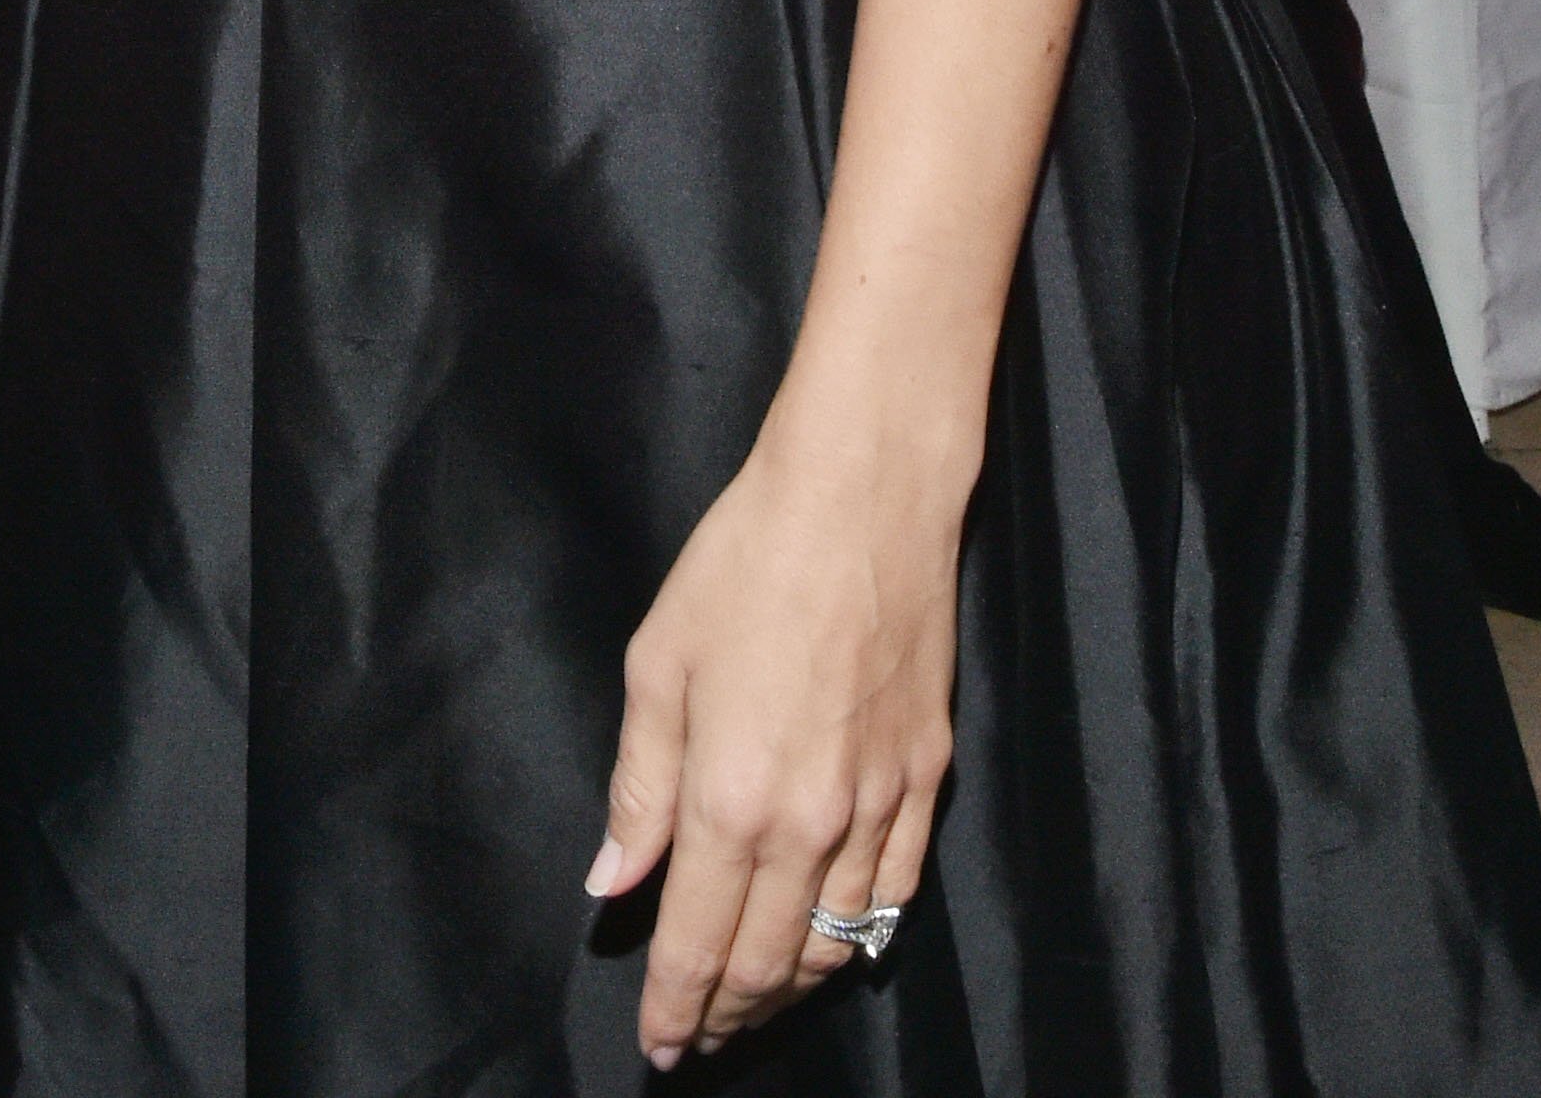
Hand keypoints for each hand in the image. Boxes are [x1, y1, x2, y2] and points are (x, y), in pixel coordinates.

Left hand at [587, 414, 959, 1065]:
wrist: (864, 497)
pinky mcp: (927, 780)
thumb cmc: (746, 560)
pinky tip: (834, 944)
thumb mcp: (659, 660)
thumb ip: (639, 784)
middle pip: (766, 961)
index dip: (675, 1008)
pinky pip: (895, 892)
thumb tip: (612, 880)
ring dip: (789, 987)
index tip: (658, 1045)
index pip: (696, 943)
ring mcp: (878, 807)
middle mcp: (810, 824)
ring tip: (752, 1001)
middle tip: (699, 1035)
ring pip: (836, 942)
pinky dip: (860, 937)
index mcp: (731, 798)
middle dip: (726, 1012)